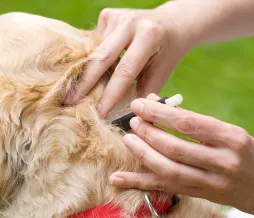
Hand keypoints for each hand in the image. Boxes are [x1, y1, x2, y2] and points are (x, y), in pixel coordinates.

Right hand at [66, 4, 198, 115]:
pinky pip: (95, 42)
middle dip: (85, 82)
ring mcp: (117, 16)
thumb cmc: (168, 52)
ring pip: (95, 50)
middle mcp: (130, 22)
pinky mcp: (108, 15)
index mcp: (149, 36)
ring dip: (87, 71)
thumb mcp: (162, 72)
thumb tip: (123, 116)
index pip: (125, 70)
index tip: (100, 112)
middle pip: (101, 57)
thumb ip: (143, 92)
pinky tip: (96, 65)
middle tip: (71, 101)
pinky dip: (93, 57)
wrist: (172, 23)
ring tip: (75, 90)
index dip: (111, 93)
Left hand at [110, 94, 253, 213]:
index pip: (188, 123)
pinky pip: (164, 188)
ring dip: (142, 154)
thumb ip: (188, 117)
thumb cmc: (237, 149)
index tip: (139, 104)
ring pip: (169, 170)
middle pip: (175, 148)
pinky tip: (117, 178)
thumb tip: (151, 101)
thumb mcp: (223, 130)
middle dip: (148, 133)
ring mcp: (211, 183)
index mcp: (231, 138)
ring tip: (127, 139)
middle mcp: (223, 162)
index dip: (159, 114)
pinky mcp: (198, 196)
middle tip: (133, 122)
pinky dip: (137, 183)